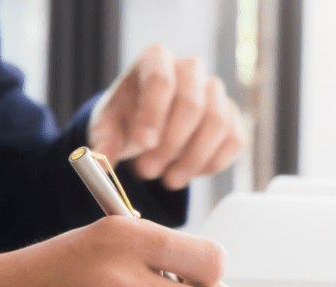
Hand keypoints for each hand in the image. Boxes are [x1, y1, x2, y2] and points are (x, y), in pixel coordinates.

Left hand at [89, 44, 243, 189]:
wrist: (146, 126)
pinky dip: (213, 163)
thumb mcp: (107, 127)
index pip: (161, 80)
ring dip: (192, 159)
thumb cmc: (126, 119)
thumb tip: (101, 164)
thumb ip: (104, 143)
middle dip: (170, 144)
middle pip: (192, 104)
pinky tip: (188, 173)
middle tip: (147, 171)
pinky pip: (234, 140)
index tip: (143, 144)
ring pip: (217, 124)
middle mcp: (190, 68)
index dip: (153, 114)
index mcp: (156, 58)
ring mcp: (215, 91)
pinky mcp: (232, 116)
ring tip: (167, 180)